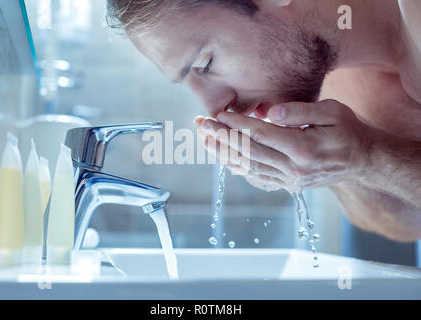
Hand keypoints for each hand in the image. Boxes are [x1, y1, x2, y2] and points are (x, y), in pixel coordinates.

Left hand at [195, 99, 374, 192]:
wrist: (363, 160)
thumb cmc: (348, 130)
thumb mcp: (331, 111)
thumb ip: (300, 112)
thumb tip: (271, 113)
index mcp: (303, 148)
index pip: (260, 134)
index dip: (236, 124)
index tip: (217, 114)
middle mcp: (293, 169)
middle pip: (249, 152)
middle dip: (222, 138)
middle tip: (201, 126)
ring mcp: (290, 180)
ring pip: (249, 167)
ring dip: (224, 154)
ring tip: (205, 141)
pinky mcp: (289, 186)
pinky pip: (257, 178)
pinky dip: (239, 168)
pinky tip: (224, 159)